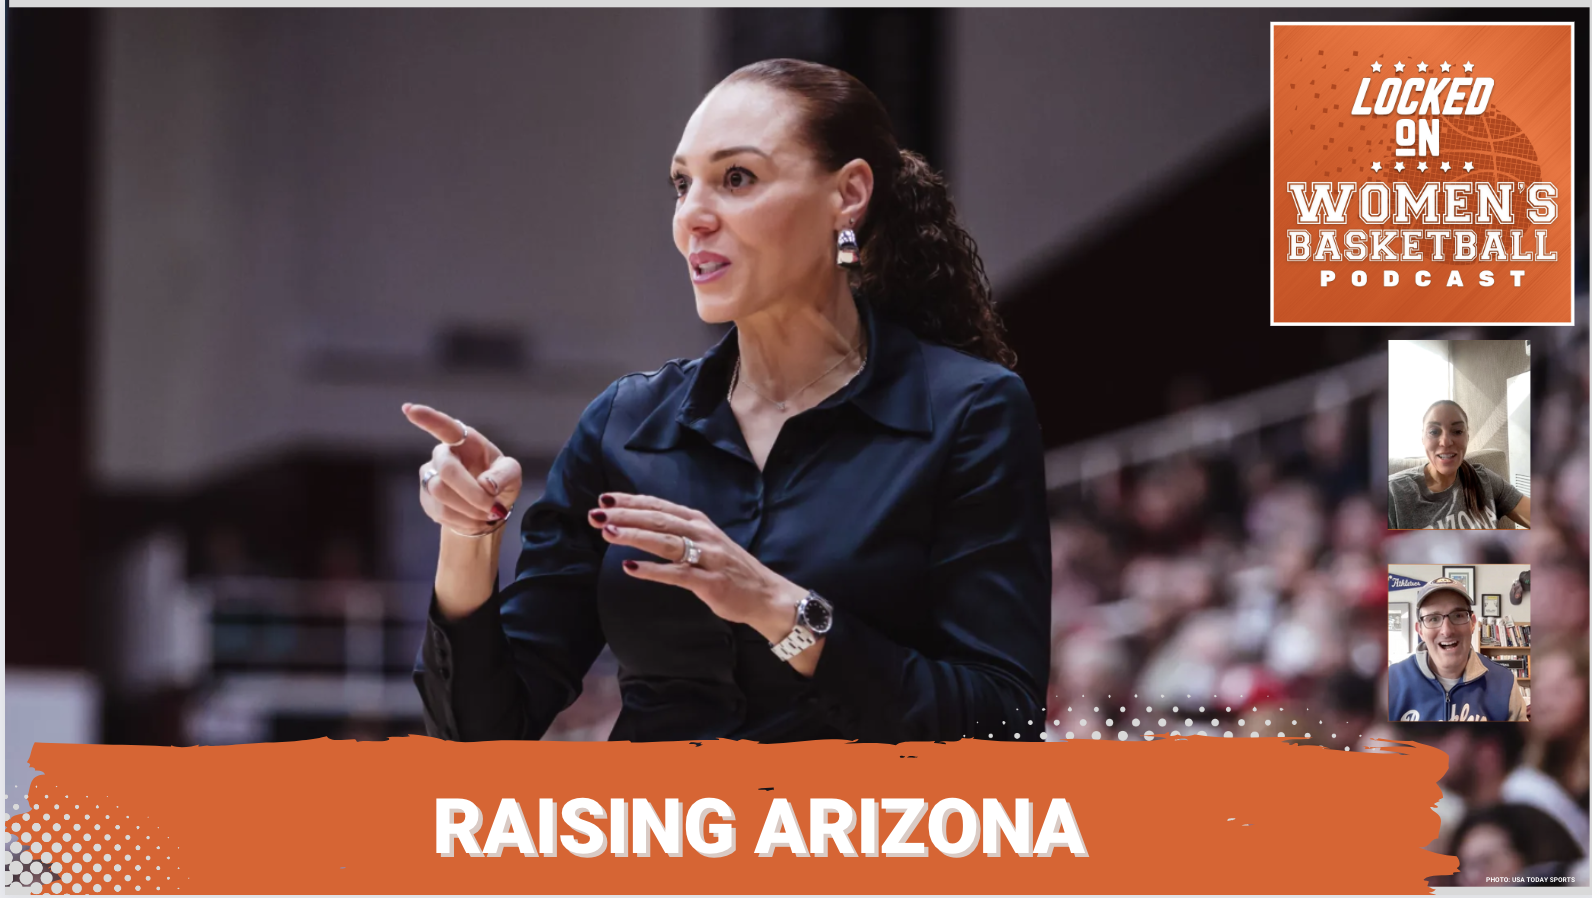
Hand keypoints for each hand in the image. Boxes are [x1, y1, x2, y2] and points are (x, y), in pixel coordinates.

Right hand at [403, 403, 522, 536]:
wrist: (486, 510)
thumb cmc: (499, 483)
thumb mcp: (512, 475)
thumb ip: (504, 476)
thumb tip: (486, 485)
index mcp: (465, 441)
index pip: (445, 427)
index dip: (428, 418)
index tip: (409, 409)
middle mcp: (443, 454)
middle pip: (447, 470)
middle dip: (473, 493)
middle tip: (493, 508)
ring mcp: (430, 476)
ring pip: (442, 494)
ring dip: (470, 510)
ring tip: (487, 515)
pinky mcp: (426, 499)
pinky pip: (441, 512)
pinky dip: (464, 520)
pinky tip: (475, 519)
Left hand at [588, 492, 806, 642]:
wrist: (765, 594)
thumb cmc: (729, 568)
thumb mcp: (705, 541)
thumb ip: (677, 532)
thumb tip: (640, 524)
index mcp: (698, 521)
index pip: (659, 506)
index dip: (631, 501)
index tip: (605, 498)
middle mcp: (702, 533)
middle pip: (658, 520)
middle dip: (625, 515)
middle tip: (596, 515)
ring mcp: (707, 557)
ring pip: (665, 542)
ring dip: (635, 536)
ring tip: (608, 532)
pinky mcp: (709, 581)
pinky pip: (676, 574)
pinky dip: (652, 570)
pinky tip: (630, 568)